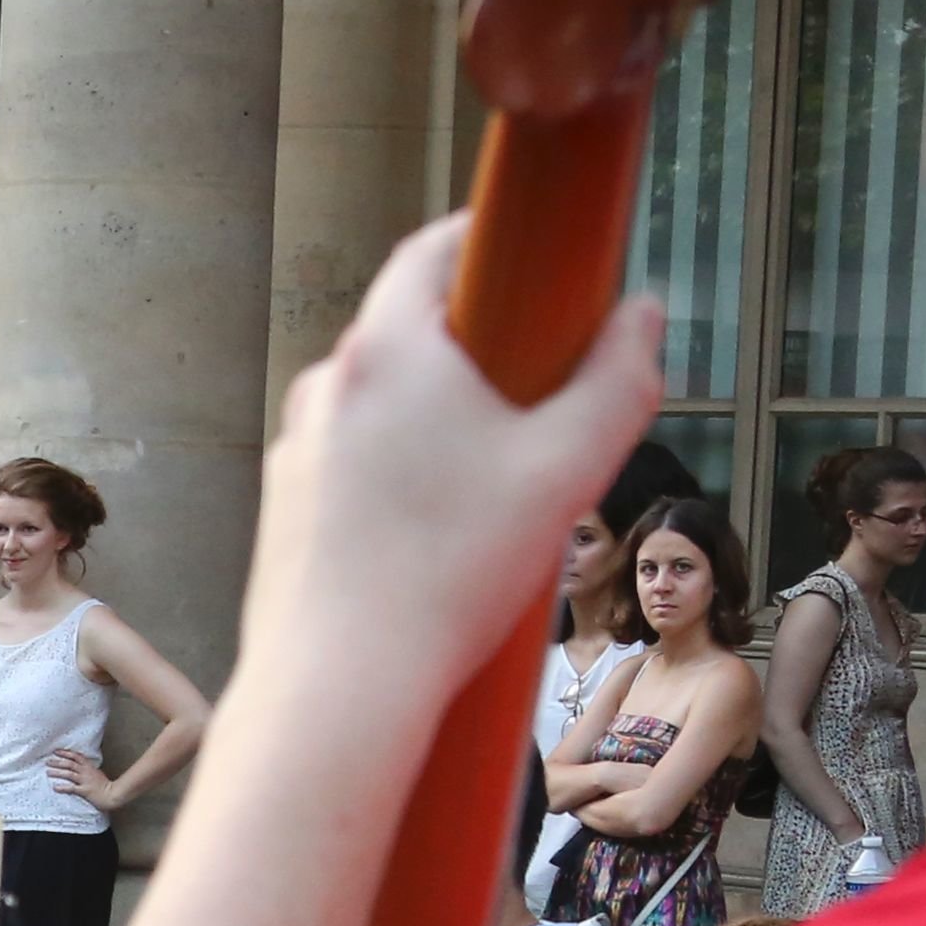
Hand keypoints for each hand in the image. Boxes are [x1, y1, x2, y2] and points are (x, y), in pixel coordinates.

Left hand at [44, 744, 119, 812]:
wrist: (113, 794)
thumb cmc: (105, 785)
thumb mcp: (96, 773)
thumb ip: (88, 769)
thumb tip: (79, 767)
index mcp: (89, 767)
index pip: (76, 756)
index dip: (65, 753)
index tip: (56, 751)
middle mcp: (86, 772)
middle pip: (70, 764)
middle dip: (58, 762)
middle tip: (48, 761)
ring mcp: (85, 781)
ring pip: (69, 774)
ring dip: (57, 772)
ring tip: (48, 772)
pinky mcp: (84, 790)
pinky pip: (72, 788)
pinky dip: (63, 787)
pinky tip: (55, 787)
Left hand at [244, 214, 670, 721]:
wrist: (339, 685)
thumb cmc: (448, 574)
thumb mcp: (568, 469)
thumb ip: (618, 381)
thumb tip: (642, 318)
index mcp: (386, 349)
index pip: (435, 248)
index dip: (494, 240)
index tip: (540, 257)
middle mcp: (326, 387)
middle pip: (414, 331)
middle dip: (483, 347)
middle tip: (543, 386)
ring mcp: (296, 449)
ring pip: (386, 407)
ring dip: (444, 422)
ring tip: (502, 486)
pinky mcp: (284, 509)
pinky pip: (357, 467)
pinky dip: (404, 477)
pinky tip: (446, 538)